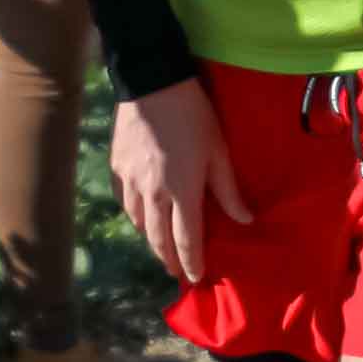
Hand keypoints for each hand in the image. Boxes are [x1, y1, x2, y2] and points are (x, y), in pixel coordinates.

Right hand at [113, 79, 249, 280]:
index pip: (187, 240)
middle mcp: (154, 195)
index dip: (191, 262)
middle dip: (168, 259)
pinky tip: (140, 217)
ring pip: (139, 224)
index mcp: (183, 192)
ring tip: (160, 247)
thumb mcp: (218, 151)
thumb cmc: (193, 116)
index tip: (195, 277)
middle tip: (175, 271)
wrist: (152, 84)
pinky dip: (134, 216)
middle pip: (159, 239)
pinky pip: (125, 203)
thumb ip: (228, 190)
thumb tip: (245, 220)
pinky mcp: (117, 169)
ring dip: (150, 240)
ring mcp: (131, 183)